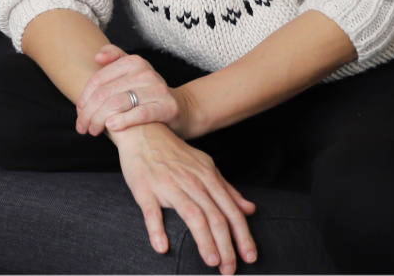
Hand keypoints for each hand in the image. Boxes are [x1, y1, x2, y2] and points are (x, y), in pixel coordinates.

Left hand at [76, 45, 198, 138]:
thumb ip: (114, 59)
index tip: (79, 111)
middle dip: (89, 112)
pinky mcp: (167, 107)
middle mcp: (146, 72)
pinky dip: (123, 120)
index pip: (99, 80)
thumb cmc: (147, 93)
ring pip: (118, 103)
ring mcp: (157, 89)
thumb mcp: (132, 73)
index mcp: (133, 62)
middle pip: (106, 93)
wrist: (180, 109)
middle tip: (81, 126)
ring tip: (93, 130)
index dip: (85, 97)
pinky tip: (111, 126)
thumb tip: (97, 57)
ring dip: (100, 119)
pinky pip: (141, 113)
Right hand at [113, 122, 256, 273]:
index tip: (249, 257)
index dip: (243, 236)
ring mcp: (168, 185)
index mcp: (208, 178)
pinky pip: (152, 212)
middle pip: (215, 217)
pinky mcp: (145, 189)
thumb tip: (249, 209)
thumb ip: (227, 189)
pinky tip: (162, 247)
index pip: (231, 211)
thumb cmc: (174, 152)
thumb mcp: (205, 166)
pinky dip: (157, 230)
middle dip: (226, 246)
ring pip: (193, 215)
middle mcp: (192, 182)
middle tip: (230, 270)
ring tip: (212, 261)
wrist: (143, 132)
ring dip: (204, 241)